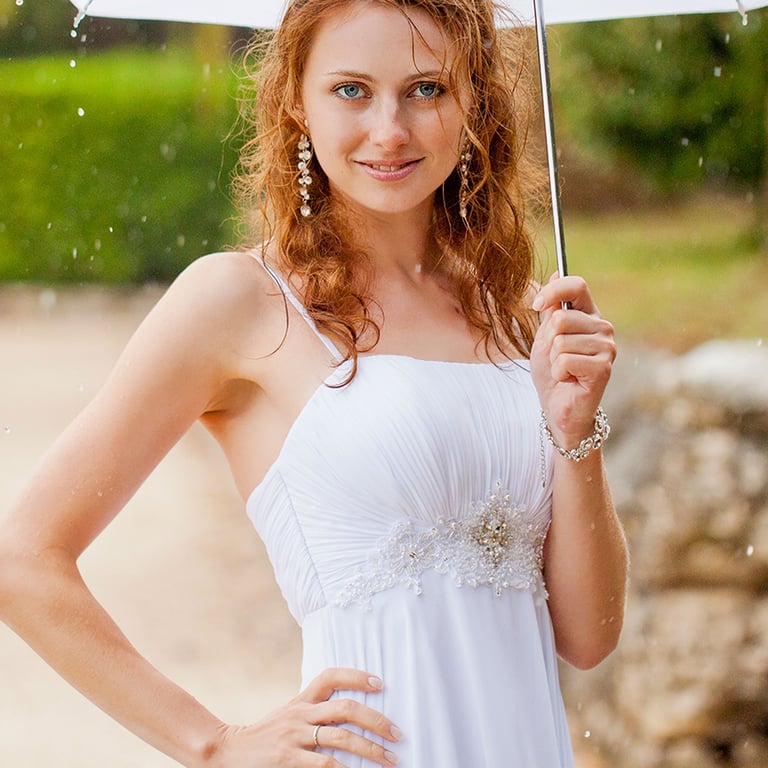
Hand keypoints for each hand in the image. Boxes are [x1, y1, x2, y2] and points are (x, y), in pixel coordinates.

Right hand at [205, 668, 401, 766]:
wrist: (228, 751)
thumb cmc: (267, 735)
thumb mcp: (290, 715)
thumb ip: (315, 711)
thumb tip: (354, 714)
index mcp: (302, 700)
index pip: (331, 676)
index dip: (356, 676)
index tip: (380, 683)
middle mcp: (300, 714)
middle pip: (345, 708)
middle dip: (376, 719)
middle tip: (397, 733)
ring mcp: (294, 737)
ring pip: (340, 738)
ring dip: (370, 749)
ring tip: (390, 759)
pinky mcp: (288, 760)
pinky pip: (324, 766)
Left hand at [530, 274, 615, 447]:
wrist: (558, 406)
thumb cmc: (552, 372)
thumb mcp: (545, 336)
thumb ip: (551, 309)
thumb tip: (556, 273)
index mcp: (589, 315)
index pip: (577, 286)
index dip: (552, 291)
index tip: (535, 304)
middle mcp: (603, 328)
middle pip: (562, 318)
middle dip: (548, 342)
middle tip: (556, 358)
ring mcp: (607, 347)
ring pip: (561, 342)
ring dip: (553, 360)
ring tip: (563, 370)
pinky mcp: (603, 368)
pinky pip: (564, 360)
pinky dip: (558, 372)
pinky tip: (568, 380)